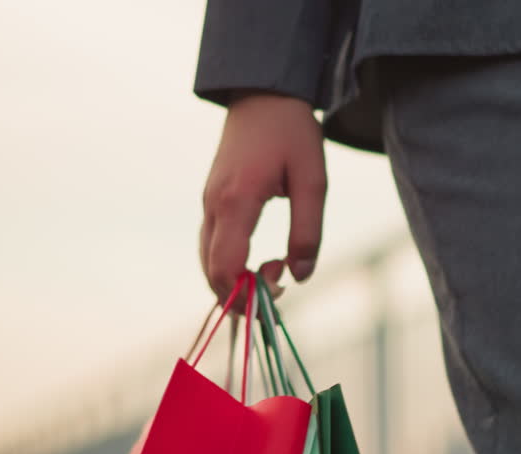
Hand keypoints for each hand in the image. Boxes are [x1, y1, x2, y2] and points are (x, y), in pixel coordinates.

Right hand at [200, 92, 327, 304]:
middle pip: (211, 272)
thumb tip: (300, 275)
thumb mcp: (313, 182)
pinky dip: (228, 264)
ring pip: (207, 261)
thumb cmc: (292, 132)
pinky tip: (255, 260)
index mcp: (236, 202)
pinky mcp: (211, 200)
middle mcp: (213, 206)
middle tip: (280, 284)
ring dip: (234, 279)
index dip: (245, 294)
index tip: (279, 290)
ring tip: (273, 269)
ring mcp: (208, 202)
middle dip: (240, 293)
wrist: (264, 93)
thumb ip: (308, 232)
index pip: (225, 268)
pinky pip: (211, 245)